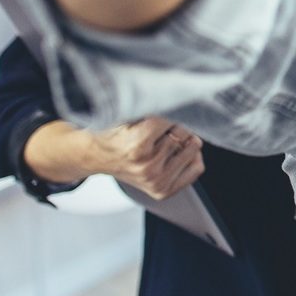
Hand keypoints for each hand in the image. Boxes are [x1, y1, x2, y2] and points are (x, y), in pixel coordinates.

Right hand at [89, 117, 205, 199]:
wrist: (98, 156)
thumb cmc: (116, 132)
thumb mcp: (131, 113)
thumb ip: (157, 108)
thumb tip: (186, 104)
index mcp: (138, 144)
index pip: (173, 119)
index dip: (167, 112)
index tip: (156, 116)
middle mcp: (148, 166)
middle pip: (183, 134)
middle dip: (175, 127)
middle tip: (158, 132)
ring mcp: (156, 181)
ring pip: (193, 149)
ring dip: (183, 142)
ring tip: (163, 144)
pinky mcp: (162, 191)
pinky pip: (196, 168)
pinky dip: (192, 158)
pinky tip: (177, 154)